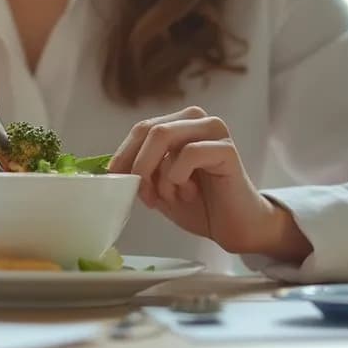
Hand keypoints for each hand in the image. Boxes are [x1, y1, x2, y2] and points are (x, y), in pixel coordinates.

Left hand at [108, 106, 311, 260]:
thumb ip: (140, 171)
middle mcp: (197, 120)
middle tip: (143, 195)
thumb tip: (110, 168)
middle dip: (138, 165)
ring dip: (157, 174)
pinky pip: (187, 154)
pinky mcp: (226, 149)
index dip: (123, 154)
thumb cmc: (200, 205)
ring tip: (168, 196)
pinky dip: (177, 177)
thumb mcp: (159, 186)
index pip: (142, 128)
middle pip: (149, 129)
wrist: (236, 227)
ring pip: (164, 136)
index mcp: (180, 124)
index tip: (114, 179)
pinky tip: (188, 192)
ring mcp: (214, 131)